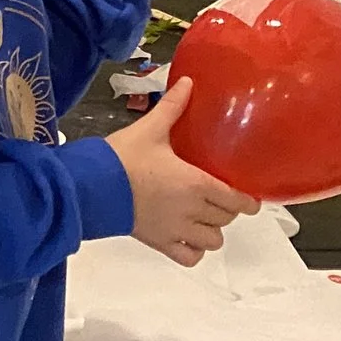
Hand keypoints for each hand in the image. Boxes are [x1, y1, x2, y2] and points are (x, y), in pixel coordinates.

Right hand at [106, 76, 260, 259]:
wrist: (91, 185)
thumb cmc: (122, 157)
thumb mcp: (150, 129)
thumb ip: (173, 107)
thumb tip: (189, 82)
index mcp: (196, 183)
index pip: (237, 201)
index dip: (247, 202)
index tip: (248, 199)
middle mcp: (193, 211)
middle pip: (225, 219)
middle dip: (225, 211)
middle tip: (217, 199)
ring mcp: (177, 230)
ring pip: (212, 241)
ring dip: (211, 231)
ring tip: (202, 219)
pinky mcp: (159, 243)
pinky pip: (189, 258)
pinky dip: (193, 252)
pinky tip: (187, 239)